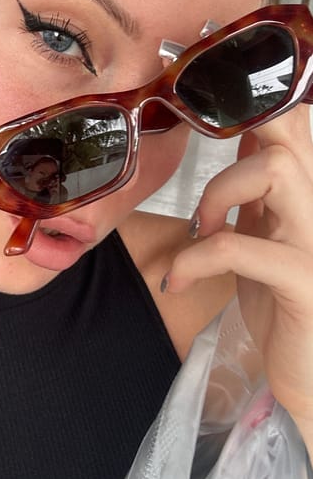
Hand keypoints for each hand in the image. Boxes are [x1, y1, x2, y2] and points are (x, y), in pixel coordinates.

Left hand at [165, 104, 312, 451]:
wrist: (308, 374)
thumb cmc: (282, 302)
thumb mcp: (265, 233)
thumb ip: (256, 189)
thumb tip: (240, 135)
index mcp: (308, 194)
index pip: (295, 123)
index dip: (257, 104)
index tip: (208, 111)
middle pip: (291, 130)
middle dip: (239, 131)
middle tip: (206, 170)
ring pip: (276, 170)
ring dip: (217, 192)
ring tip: (199, 229)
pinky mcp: (304, 282)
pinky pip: (240, 247)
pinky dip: (197, 257)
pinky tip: (178, 280)